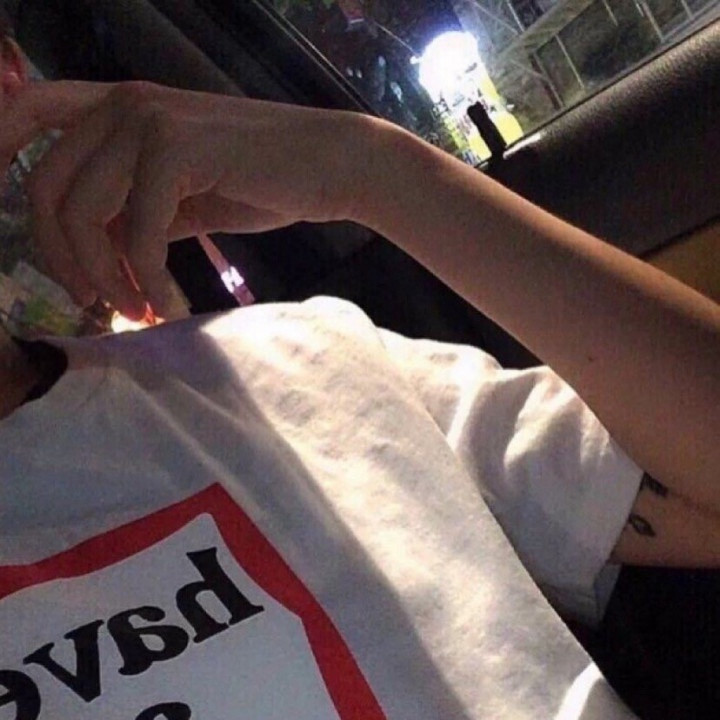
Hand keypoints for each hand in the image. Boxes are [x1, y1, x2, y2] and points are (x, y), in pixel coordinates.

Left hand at [4, 80, 377, 318]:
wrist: (331, 165)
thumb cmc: (264, 179)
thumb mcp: (183, 195)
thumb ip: (132, 209)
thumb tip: (93, 254)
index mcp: (120, 106)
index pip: (29, 113)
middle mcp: (124, 104)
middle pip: (48, 188)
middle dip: (65, 260)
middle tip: (100, 302)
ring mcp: (149, 120)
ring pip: (85, 214)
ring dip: (107, 277)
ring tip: (142, 309)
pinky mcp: (179, 149)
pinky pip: (139, 232)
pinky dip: (150, 280)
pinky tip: (172, 303)